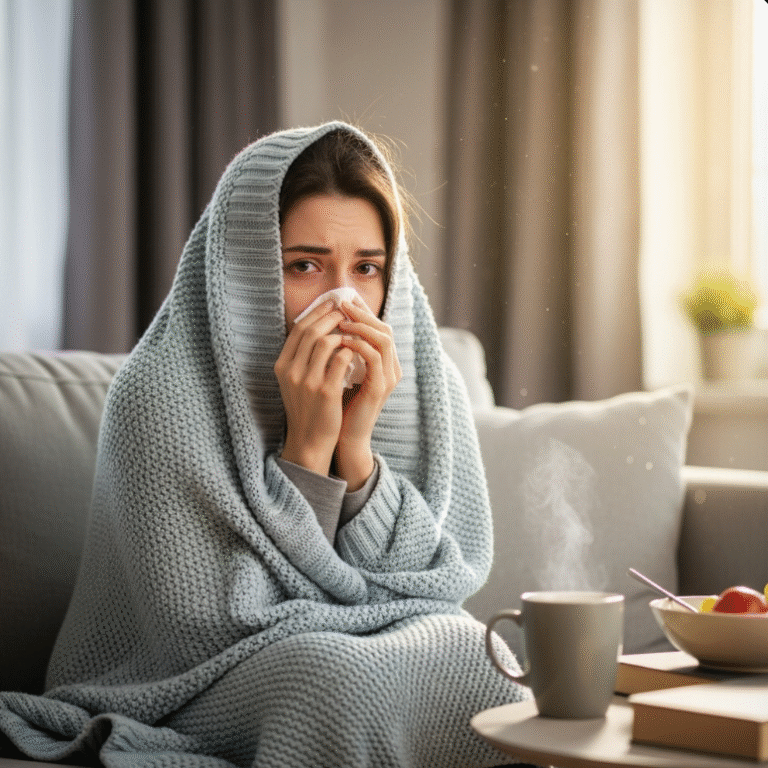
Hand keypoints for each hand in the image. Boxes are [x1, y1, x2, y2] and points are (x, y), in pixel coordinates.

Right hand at [274, 299, 354, 474]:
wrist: (309, 441)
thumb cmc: (307, 408)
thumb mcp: (294, 381)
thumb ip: (301, 357)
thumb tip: (318, 328)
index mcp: (282, 366)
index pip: (298, 329)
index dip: (316, 313)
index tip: (331, 303)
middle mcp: (291, 371)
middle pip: (311, 331)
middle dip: (330, 316)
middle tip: (345, 309)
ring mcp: (308, 381)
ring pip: (326, 341)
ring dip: (342, 331)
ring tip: (354, 328)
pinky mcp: (326, 391)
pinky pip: (341, 359)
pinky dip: (351, 350)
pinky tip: (358, 349)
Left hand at [335, 300, 401, 489]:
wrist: (343, 438)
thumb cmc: (338, 405)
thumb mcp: (339, 372)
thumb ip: (340, 351)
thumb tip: (325, 326)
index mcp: (383, 363)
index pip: (378, 327)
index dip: (361, 311)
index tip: (341, 299)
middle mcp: (390, 367)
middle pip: (384, 327)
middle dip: (362, 312)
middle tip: (341, 302)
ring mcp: (388, 377)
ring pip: (383, 338)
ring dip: (360, 325)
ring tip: (340, 318)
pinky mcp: (380, 387)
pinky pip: (374, 356)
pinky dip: (358, 344)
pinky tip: (341, 339)